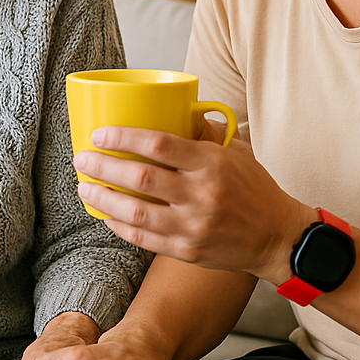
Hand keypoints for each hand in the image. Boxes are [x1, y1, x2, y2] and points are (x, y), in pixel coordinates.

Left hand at [74, 120, 317, 284]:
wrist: (277, 237)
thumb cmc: (254, 188)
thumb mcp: (236, 152)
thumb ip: (205, 132)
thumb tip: (176, 108)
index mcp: (213, 163)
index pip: (159, 145)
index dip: (123, 137)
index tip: (99, 134)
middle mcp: (202, 195)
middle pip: (140, 178)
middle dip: (103, 166)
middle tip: (82, 159)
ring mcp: (193, 227)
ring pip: (135, 212)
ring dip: (103, 199)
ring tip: (85, 188)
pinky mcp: (187, 251)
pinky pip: (143, 239)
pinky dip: (119, 226)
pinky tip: (106, 214)